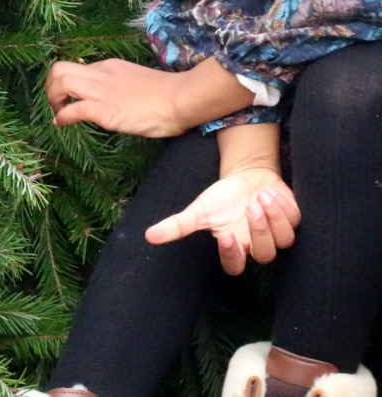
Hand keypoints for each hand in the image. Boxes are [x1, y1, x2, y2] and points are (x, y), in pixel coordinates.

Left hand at [46, 58, 189, 136]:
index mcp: (108, 66)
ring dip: (53, 99)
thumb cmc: (167, 94)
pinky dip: (62, 117)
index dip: (66, 83)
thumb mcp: (136, 80)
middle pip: (58, 69)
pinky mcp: (106, 111)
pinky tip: (62, 125)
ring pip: (60, 83)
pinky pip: (73, 110)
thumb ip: (119, 83)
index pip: (76, 68)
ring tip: (58, 113)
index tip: (67, 97)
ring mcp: (102, 92)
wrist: (183, 99)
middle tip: (56, 104)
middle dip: (50, 87)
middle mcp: (101, 74)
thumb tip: (110, 95)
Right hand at [146, 166, 299, 273]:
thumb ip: (178, 225)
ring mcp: (277, 233)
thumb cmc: (222, 198)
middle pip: (266, 254)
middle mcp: (257, 244)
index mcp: (235, 246)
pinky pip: (294, 219)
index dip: (232, 255)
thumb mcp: (199, 210)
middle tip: (250, 207)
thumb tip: (149, 236)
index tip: (225, 235)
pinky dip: (284, 206)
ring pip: (284, 239)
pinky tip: (270, 192)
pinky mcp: (292, 218)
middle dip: (259, 231)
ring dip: (274, 217)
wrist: (247, 177)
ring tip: (260, 196)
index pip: (235, 265)